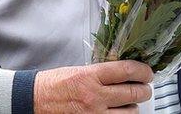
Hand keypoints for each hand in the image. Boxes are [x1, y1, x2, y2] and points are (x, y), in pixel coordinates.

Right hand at [34, 60, 152, 113]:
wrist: (32, 101)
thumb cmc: (54, 84)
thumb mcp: (79, 70)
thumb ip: (102, 73)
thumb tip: (125, 73)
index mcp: (90, 76)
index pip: (127, 71)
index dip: (143, 71)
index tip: (147, 73)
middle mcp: (94, 96)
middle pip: (133, 92)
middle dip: (144, 90)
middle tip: (144, 88)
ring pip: (130, 113)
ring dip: (133, 107)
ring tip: (130, 103)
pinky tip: (119, 112)